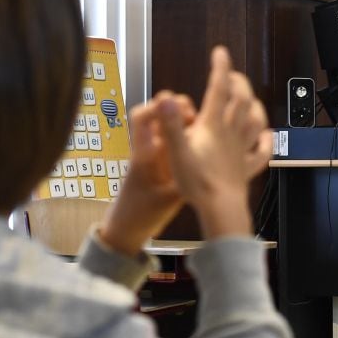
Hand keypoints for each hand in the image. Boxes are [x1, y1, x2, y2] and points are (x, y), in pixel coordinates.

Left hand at [99, 92, 195, 256]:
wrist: (126, 231)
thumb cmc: (140, 215)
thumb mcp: (168, 201)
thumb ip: (187, 183)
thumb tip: (211, 168)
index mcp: (144, 153)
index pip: (142, 117)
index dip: (158, 106)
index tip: (181, 110)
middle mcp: (149, 149)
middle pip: (160, 117)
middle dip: (180, 113)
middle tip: (200, 122)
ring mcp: (156, 157)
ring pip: (170, 130)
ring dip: (187, 128)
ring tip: (206, 135)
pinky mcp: (163, 166)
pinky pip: (175, 146)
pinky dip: (188, 143)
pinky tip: (206, 151)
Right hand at [157, 47, 271, 238]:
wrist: (220, 208)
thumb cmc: (197, 182)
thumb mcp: (176, 151)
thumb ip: (171, 123)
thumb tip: (166, 97)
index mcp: (213, 126)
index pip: (218, 89)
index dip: (220, 68)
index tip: (220, 52)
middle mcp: (231, 133)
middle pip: (241, 100)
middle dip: (238, 83)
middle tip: (232, 74)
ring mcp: (242, 150)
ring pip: (256, 121)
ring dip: (255, 106)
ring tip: (251, 99)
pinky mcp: (247, 167)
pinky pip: (262, 151)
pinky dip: (267, 140)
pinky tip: (267, 135)